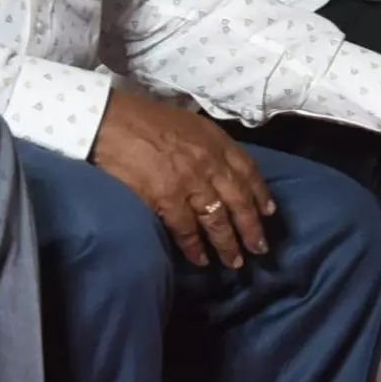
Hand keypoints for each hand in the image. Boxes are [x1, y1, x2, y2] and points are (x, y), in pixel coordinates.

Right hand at [91, 84, 275, 268]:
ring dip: (228, 244)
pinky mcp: (167, 199)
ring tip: (235, 262)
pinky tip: (201, 260)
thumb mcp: (189, 123)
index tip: (269, 212)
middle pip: (239, 201)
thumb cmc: (147, 119)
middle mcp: (210, 163)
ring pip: (217, 220)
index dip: (261, 194)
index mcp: (216, 141)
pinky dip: (195, 248)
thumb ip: (209, 145)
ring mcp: (190, 182)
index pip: (249, 170)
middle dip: (252, 228)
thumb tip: (222, 168)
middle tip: (260, 248)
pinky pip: (187, 230)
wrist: (112, 122)